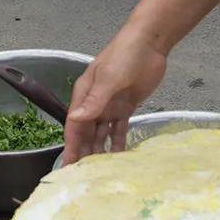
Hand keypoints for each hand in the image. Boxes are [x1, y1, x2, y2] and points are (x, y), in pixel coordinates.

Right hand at [62, 29, 169, 163]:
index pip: (75, 125)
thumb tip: (74, 120)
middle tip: (83, 177)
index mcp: (84, 94)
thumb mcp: (109, 78)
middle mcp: (95, 102)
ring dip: (100, 150)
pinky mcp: (127, 107)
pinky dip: (118, 143)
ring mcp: (111, 105)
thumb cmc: (125, 55)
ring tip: (100, 173)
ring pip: (101, 133)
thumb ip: (94, 101)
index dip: (71, 145)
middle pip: (86, 132)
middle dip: (83, 152)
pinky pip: (119, 129)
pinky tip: (119, 158)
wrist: (150, 43)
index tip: (69, 165)